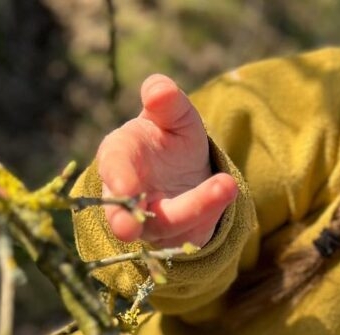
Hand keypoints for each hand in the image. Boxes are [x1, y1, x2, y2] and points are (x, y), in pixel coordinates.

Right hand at [96, 74, 238, 247]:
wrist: (188, 171)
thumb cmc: (170, 137)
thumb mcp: (175, 115)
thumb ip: (167, 102)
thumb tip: (158, 88)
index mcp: (119, 157)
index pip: (113, 168)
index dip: (117, 179)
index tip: (126, 189)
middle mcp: (128, 197)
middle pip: (127, 213)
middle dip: (128, 221)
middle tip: (129, 229)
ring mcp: (149, 223)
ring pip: (166, 226)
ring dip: (195, 209)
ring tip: (226, 185)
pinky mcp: (175, 240)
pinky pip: (190, 236)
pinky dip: (209, 217)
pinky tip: (227, 194)